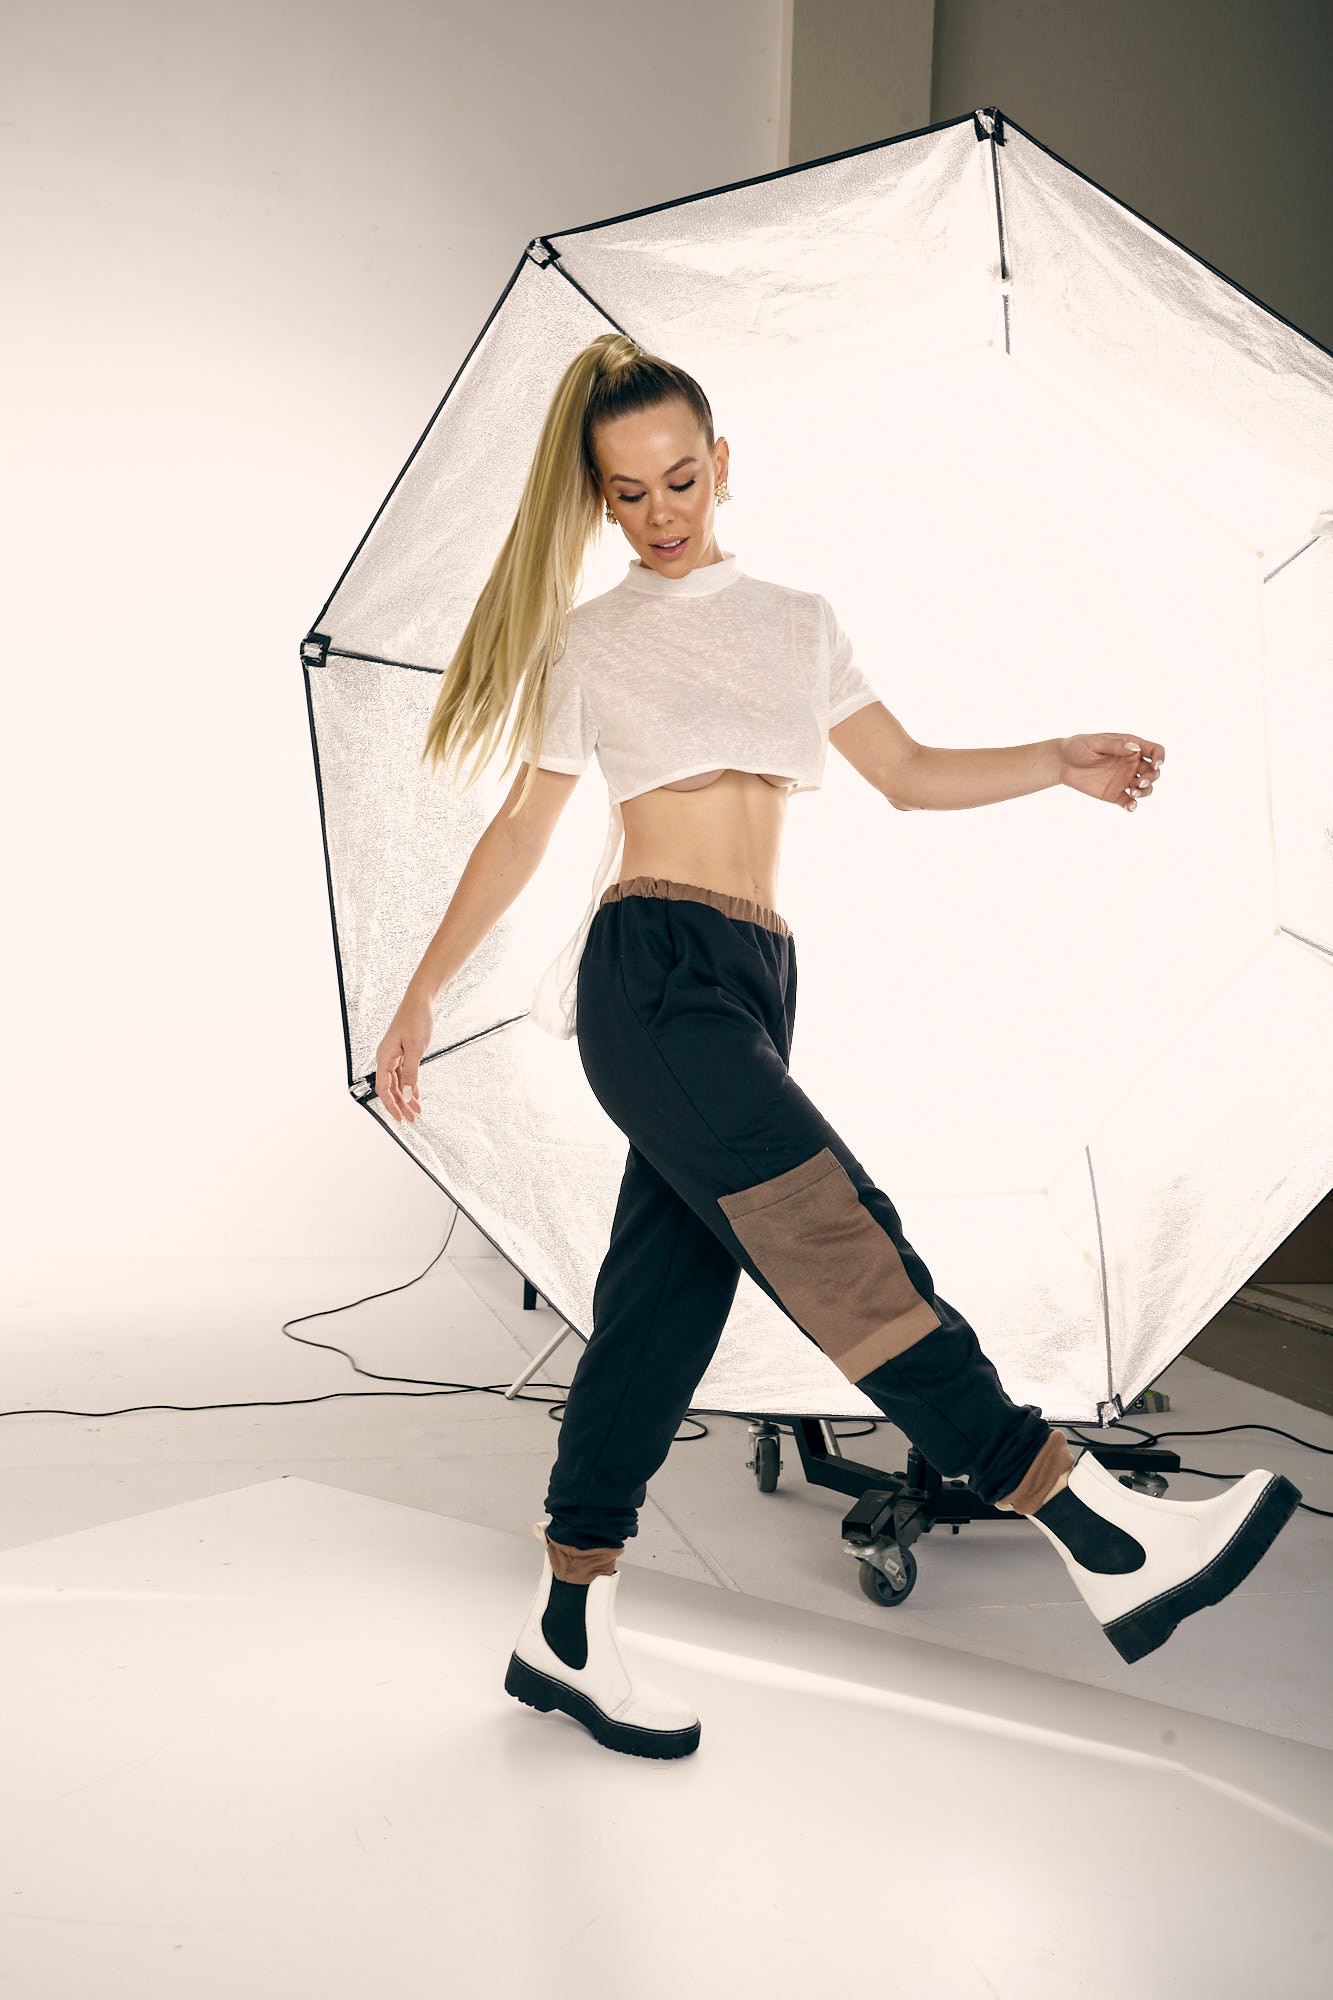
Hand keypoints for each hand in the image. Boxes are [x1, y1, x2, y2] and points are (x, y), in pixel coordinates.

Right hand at [374, 984, 434, 1124]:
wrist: (420, 1000)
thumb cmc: (416, 1019)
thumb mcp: (416, 1049)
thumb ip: (411, 1074)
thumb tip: (407, 1096)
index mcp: (384, 1057)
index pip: (384, 1089)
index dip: (391, 1106)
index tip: (400, 1118)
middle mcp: (386, 1058)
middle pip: (391, 1088)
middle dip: (401, 1105)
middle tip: (412, 1119)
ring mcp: (394, 1055)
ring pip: (398, 1083)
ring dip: (407, 1097)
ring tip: (417, 1111)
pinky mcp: (403, 1052)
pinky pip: (404, 1074)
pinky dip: (410, 1086)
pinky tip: (416, 1095)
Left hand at [1056, 734, 1163, 812]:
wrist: (1062, 763)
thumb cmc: (1079, 747)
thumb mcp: (1095, 742)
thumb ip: (1115, 745)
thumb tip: (1134, 749)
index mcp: (1131, 747)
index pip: (1154, 751)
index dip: (1160, 757)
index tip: (1156, 764)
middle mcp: (1131, 764)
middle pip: (1153, 772)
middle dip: (1152, 778)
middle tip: (1139, 782)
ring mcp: (1124, 780)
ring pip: (1145, 788)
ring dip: (1145, 791)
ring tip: (1134, 792)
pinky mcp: (1115, 794)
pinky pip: (1129, 801)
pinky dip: (1132, 805)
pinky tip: (1130, 806)